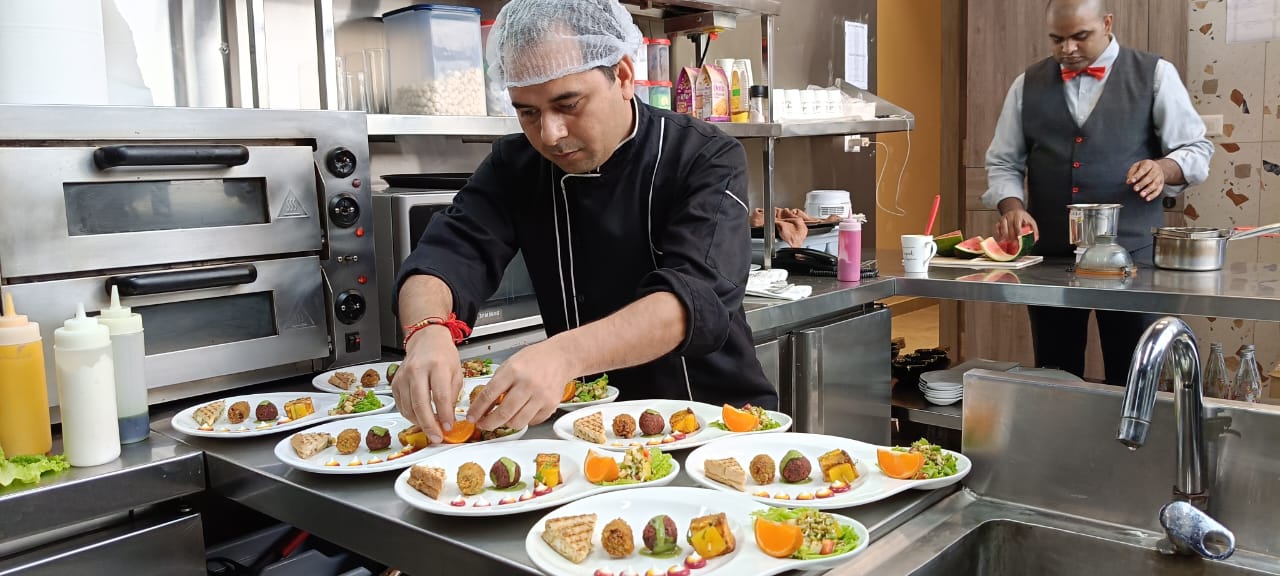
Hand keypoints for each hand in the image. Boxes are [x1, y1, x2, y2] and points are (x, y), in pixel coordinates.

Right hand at [391, 325, 462, 443]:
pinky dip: (410, 416)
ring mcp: (403, 376)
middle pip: (420, 403)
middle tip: (437, 437)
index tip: (449, 427)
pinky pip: (401, 405)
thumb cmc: (443, 356)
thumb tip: (448, 420)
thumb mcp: (456, 373)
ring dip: (420, 423)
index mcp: (437, 365)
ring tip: (431, 430)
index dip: (444, 414)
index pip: (440, 395)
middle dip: (429, 425)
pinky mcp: (395, 382)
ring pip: (408, 407)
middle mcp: (417, 370)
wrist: (427, 341)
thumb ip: (452, 396)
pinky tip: (420, 419)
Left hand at [467, 340, 575, 430]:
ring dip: (506, 424)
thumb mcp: (510, 363)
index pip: (489, 395)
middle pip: (503, 413)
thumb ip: (497, 383)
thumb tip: (483, 404)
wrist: (560, 357)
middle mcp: (528, 384)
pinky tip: (521, 412)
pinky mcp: (550, 405)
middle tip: (483, 424)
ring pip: (517, 422)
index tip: (472, 417)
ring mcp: (541, 396)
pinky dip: (523, 420)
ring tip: (502, 419)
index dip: (477, 409)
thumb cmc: (534, 359)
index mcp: (513, 371)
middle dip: (488, 423)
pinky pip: (532, 421)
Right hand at [995, 198, 1039, 241]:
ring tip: (1008, 242)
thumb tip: (1035, 239)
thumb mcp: (1031, 221)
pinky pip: (997, 228)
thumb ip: (1034, 230)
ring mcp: (1004, 218)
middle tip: (1014, 243)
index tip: (1019, 238)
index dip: (1018, 232)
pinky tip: (1002, 238)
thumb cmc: (1023, 217)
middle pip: (1009, 227)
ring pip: (1003, 228)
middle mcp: (1010, 216)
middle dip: (1012, 237)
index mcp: (1019, 215)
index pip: (1017, 224)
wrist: (1014, 209)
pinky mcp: (999, 221)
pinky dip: (999, 234)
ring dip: (1005, 236)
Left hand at [1126, 159, 1165, 201]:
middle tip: (1135, 189)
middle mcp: (1156, 170)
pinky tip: (1147, 198)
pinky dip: (1153, 195)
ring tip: (1141, 195)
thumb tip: (1128, 181)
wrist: (1157, 167)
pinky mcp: (1161, 184)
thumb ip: (1132, 173)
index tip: (1132, 181)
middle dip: (1142, 184)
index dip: (1137, 175)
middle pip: (1150, 177)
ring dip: (1148, 190)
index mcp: (1149, 164)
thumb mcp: (1136, 166)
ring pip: (1155, 184)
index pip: (1144, 169)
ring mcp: (1160, 177)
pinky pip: (1158, 190)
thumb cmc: (1144, 167)